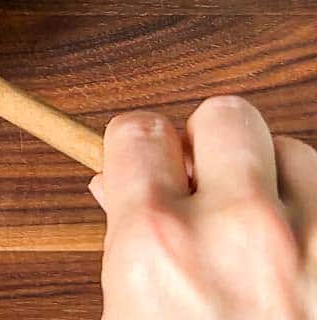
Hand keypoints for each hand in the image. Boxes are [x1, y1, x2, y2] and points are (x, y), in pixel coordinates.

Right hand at [93, 96, 316, 319]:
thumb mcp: (129, 319)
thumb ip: (123, 249)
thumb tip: (116, 193)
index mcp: (156, 246)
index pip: (138, 132)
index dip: (139, 146)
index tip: (145, 159)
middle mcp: (236, 232)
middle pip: (224, 115)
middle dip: (211, 144)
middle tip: (206, 184)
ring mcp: (311, 242)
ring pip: (293, 150)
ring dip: (274, 181)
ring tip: (261, 230)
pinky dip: (313, 215)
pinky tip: (298, 252)